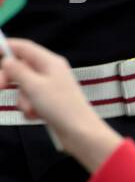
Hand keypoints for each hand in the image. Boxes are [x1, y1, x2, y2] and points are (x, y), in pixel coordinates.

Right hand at [0, 38, 121, 171]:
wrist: (80, 133)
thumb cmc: (60, 107)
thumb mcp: (34, 86)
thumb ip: (18, 71)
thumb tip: (7, 60)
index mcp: (50, 62)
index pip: (24, 48)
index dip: (7, 48)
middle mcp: (50, 72)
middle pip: (21, 68)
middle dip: (9, 79)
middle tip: (0, 88)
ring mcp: (50, 88)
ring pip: (24, 87)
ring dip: (23, 99)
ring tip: (32, 109)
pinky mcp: (49, 103)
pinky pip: (31, 101)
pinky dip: (30, 108)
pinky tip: (36, 116)